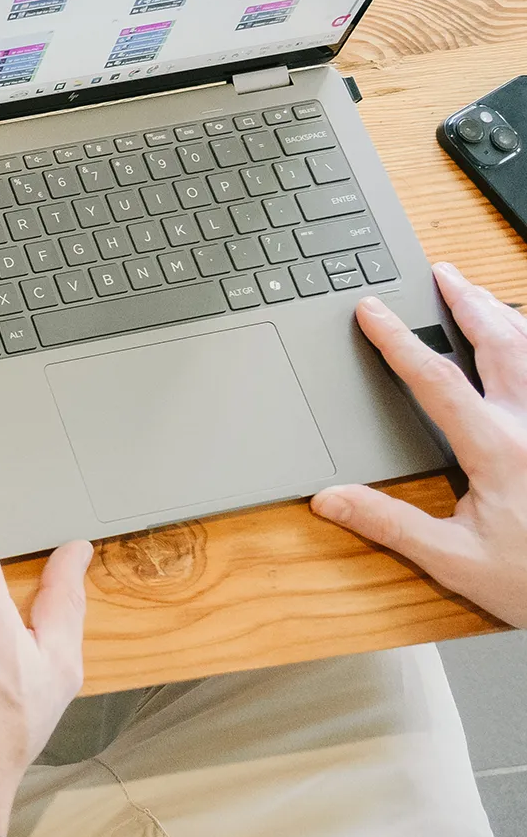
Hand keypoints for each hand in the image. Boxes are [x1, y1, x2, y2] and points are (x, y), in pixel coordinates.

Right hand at [313, 264, 526, 625]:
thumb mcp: (457, 562)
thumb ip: (392, 525)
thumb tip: (330, 499)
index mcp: (498, 450)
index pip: (437, 379)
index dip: (399, 340)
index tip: (373, 310)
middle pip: (499, 344)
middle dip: (465, 303)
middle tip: (441, 274)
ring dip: (504, 315)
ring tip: (480, 294)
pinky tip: (523, 346)